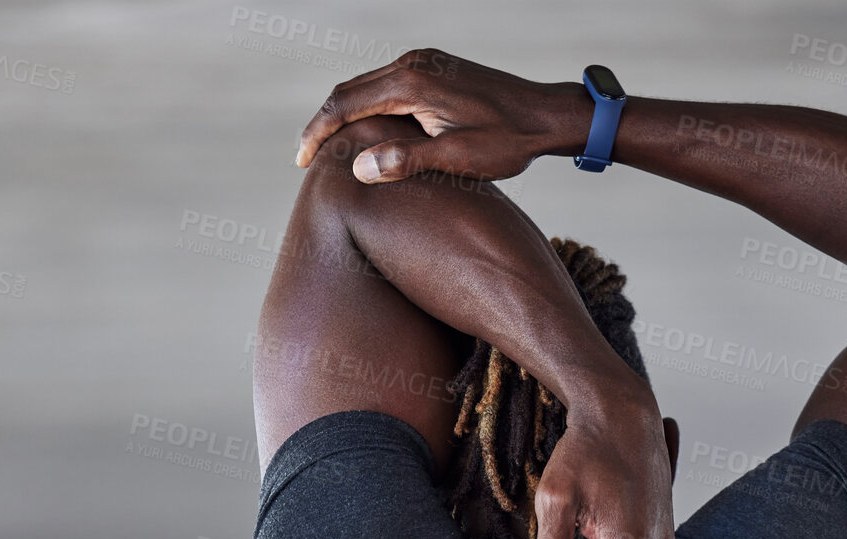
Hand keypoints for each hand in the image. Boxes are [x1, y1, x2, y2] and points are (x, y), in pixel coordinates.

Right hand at [295, 49, 585, 182]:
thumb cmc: (506, 142)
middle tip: (306, 157)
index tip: (302, 160)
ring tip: (329, 148)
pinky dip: (367, 108)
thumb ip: (407, 160)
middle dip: (324, 122)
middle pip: (349, 89)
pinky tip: (366, 133)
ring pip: (367, 86)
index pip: (346, 103)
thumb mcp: (458, 159)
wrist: (544, 115)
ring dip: (344, 115)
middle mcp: (412, 64)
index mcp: (411, 83)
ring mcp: (424, 63)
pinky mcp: (434, 70)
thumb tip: (360, 167)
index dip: (318, 132)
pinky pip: (387, 86)